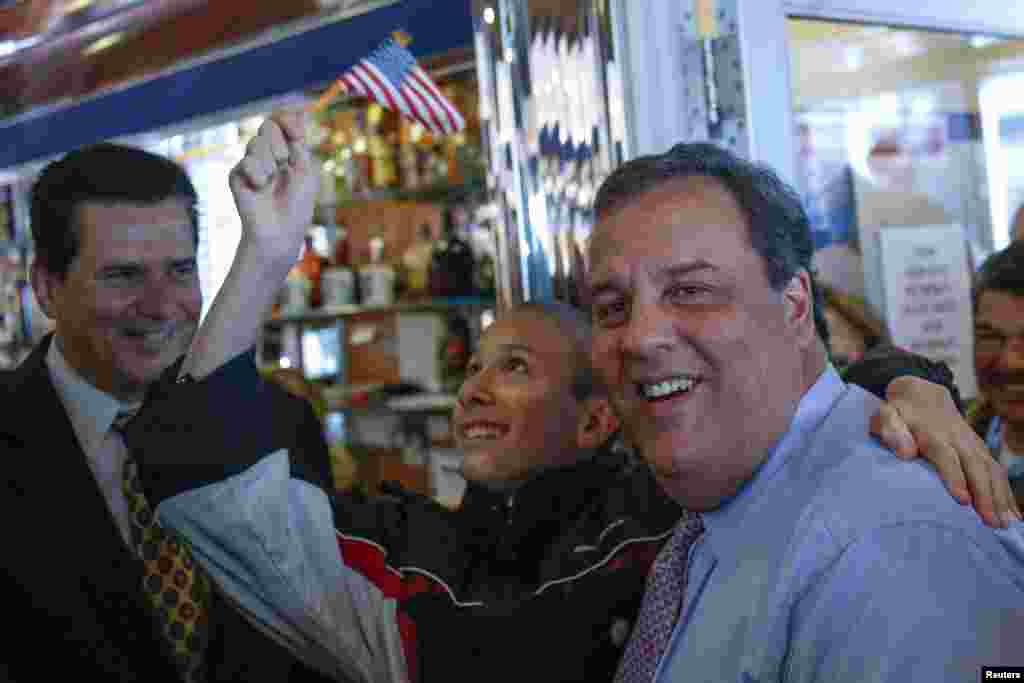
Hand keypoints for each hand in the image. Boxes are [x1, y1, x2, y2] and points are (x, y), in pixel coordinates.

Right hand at [229, 108, 317, 269]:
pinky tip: (260, 188)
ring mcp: (251, 164)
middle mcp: (268, 155)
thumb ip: (298, 142)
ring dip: (270, 162)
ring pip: (256, 142)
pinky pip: (246, 161)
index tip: (296, 131)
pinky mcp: (237, 176)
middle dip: (279, 143)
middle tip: (283, 162)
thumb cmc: (297, 206)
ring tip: (272, 181)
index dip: (287, 119)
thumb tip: (297, 112)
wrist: (280, 232)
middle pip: (268, 125)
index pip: (282, 122)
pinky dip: (258, 175)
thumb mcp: (306, 170)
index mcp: (287, 151)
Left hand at [872, 375, 1021, 527]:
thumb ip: (891, 430)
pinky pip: (998, 472)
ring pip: (992, 470)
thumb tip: (904, 451)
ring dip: (1000, 497)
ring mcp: (974, 445)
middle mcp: (959, 439)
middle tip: (991, 522)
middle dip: (985, 495)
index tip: (962, 501)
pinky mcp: (981, 451)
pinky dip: (1007, 493)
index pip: (946, 457)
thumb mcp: (887, 415)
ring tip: (1004, 525)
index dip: (955, 478)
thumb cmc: (900, 412)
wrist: (922, 395)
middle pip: (976, 467)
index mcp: (933, 434)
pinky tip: (1013, 516)